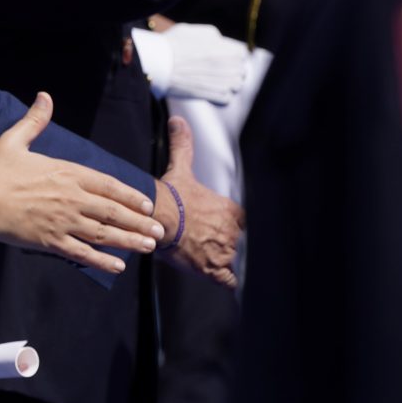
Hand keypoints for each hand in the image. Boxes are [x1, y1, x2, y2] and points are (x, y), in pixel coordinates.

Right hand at [0, 93, 163, 272]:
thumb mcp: (15, 139)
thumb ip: (35, 120)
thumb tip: (44, 96)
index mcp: (66, 172)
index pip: (108, 185)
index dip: (130, 195)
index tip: (148, 203)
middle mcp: (71, 198)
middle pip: (113, 212)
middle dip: (139, 221)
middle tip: (160, 231)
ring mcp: (63, 222)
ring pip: (104, 234)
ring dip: (129, 240)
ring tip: (149, 246)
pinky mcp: (51, 241)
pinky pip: (82, 253)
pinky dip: (102, 260)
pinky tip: (118, 266)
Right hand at [156, 24, 248, 104]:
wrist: (159, 64)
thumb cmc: (173, 45)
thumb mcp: (194, 30)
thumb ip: (213, 35)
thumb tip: (221, 42)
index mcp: (227, 49)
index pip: (242, 53)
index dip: (232, 53)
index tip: (224, 55)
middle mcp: (229, 66)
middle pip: (241, 70)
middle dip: (232, 68)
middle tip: (217, 68)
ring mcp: (222, 83)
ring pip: (236, 85)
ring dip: (228, 83)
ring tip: (214, 79)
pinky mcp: (213, 96)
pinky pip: (226, 98)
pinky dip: (221, 96)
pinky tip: (210, 89)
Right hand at [157, 117, 243, 287]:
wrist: (158, 221)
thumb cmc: (170, 198)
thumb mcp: (181, 168)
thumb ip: (184, 145)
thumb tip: (178, 121)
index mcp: (229, 210)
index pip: (243, 220)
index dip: (233, 223)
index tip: (223, 225)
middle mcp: (233, 232)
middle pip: (240, 241)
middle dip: (229, 242)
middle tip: (214, 242)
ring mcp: (225, 253)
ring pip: (236, 260)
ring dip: (227, 260)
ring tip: (214, 259)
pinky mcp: (215, 270)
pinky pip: (230, 281)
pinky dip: (227, 280)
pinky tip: (221, 278)